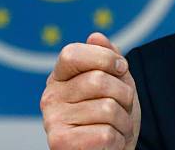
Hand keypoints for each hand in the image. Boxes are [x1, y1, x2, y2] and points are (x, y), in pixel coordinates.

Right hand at [41, 32, 140, 149]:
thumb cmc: (113, 116)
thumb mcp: (116, 80)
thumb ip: (107, 56)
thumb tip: (95, 36)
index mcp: (60, 77)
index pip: (73, 53)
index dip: (105, 57)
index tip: (121, 69)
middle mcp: (50, 97)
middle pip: (98, 80)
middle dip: (123, 94)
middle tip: (122, 107)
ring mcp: (53, 121)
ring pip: (107, 108)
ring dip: (124, 120)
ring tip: (117, 127)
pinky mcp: (61, 143)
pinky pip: (105, 133)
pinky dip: (118, 139)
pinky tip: (110, 142)